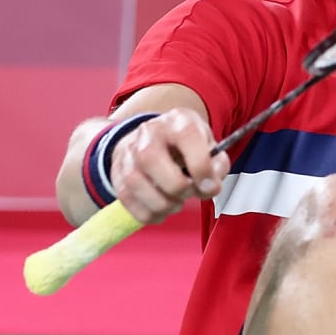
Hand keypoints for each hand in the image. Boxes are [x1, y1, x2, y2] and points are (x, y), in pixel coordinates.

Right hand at [109, 109, 230, 223]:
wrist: (155, 141)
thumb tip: (210, 186)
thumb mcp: (209, 146)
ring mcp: (129, 153)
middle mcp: (149, 132)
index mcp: (178, 121)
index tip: (210, 185)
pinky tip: (162, 209)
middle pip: (152, 160)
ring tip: (176, 202)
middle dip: (178, 187)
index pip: (187, 135)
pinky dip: (149, 213)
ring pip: (136, 184)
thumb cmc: (186, 147)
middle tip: (189, 192)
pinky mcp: (118, 174)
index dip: (200, 165)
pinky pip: (128, 201)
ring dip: (163, 204)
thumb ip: (217, 165)